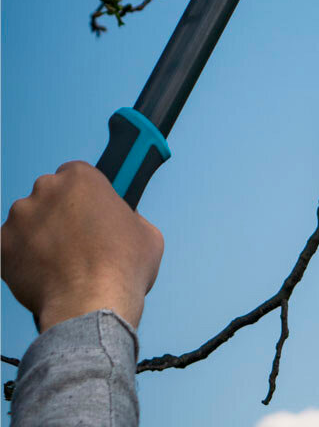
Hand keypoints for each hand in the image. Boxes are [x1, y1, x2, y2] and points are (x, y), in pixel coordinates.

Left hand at [1, 161, 163, 331]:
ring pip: (27, 220)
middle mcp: (46, 189)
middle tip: (77, 237)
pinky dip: (22, 257)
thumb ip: (127, 216)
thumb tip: (123, 223)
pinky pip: (10, 247)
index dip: (84, 193)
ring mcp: (20, 218)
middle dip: (60, 212)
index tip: (89, 208)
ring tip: (60, 261)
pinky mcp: (2, 247)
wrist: (90, 304)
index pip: (76, 173)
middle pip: (49, 194)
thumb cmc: (121, 267)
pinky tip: (43, 272)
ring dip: (39, 234)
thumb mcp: (145, 230)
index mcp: (81, 177)